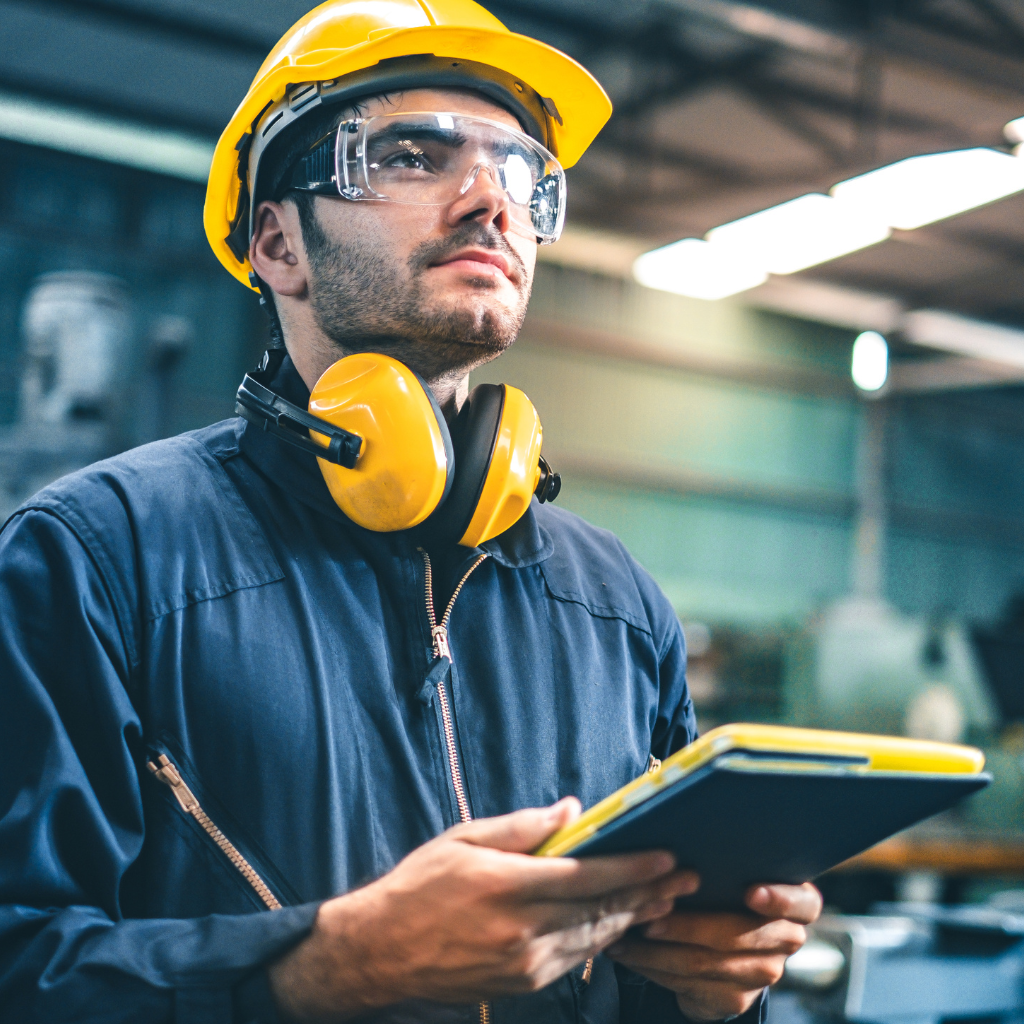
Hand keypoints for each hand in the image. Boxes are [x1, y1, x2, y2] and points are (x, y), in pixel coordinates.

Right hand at [268, 798, 698, 1020]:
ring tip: (666, 900)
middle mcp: (521, 930)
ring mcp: (524, 963)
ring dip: (634, 918)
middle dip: (648, 893)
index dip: (633, 868)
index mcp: (507, 886)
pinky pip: (575, 959)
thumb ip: (522, 827)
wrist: (381, 953)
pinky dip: (603, 939)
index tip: (667, 856)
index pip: (587, 876)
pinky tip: (620, 925)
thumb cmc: (420, 886)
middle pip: (601, 910)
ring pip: (594, 938)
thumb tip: (573, 811)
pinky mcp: (521, 984)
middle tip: (687, 878)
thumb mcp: (463, 840)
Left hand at [606, 882, 822, 1021]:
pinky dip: (653, 967)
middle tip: (649, 915)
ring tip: (624, 932)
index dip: (779, 898)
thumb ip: (725, 862)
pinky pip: (689, 984)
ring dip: (657, 950)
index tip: (749, 891)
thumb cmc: (723, 891)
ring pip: (705, 963)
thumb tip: (680, 841)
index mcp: (796, 904)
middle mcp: (787, 940)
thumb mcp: (731, 873)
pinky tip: (628, 953)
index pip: (802, 902)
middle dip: (687, 926)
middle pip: (738, 935)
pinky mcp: (737, 998)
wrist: (724, 949)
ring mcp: (764, 974)